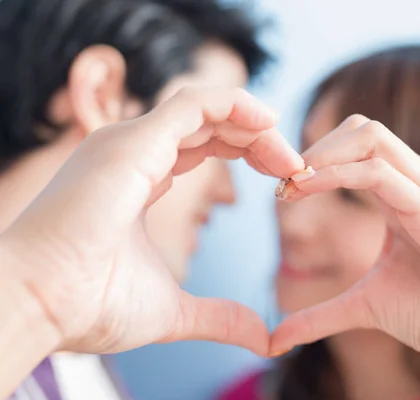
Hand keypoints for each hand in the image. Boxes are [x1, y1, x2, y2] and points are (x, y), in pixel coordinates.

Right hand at [2, 87, 303, 355]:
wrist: (40, 306)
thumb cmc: (90, 305)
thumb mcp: (174, 309)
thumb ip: (220, 316)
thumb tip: (264, 338)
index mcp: (140, 179)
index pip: (204, 148)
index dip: (248, 157)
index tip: (286, 182)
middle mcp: (134, 153)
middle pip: (212, 128)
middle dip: (259, 142)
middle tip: (296, 169)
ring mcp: (130, 142)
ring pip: (207, 110)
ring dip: (255, 127)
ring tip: (290, 158)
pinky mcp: (134, 140)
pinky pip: (194, 103)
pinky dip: (235, 105)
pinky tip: (268, 122)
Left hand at [270, 115, 419, 370]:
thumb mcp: (364, 305)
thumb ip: (321, 314)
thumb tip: (278, 338)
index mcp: (402, 194)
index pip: (356, 146)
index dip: (315, 160)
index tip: (282, 191)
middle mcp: (417, 181)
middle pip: (361, 129)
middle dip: (315, 148)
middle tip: (283, 184)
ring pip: (369, 137)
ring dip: (321, 155)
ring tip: (291, 187)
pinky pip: (378, 173)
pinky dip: (336, 175)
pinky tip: (308, 189)